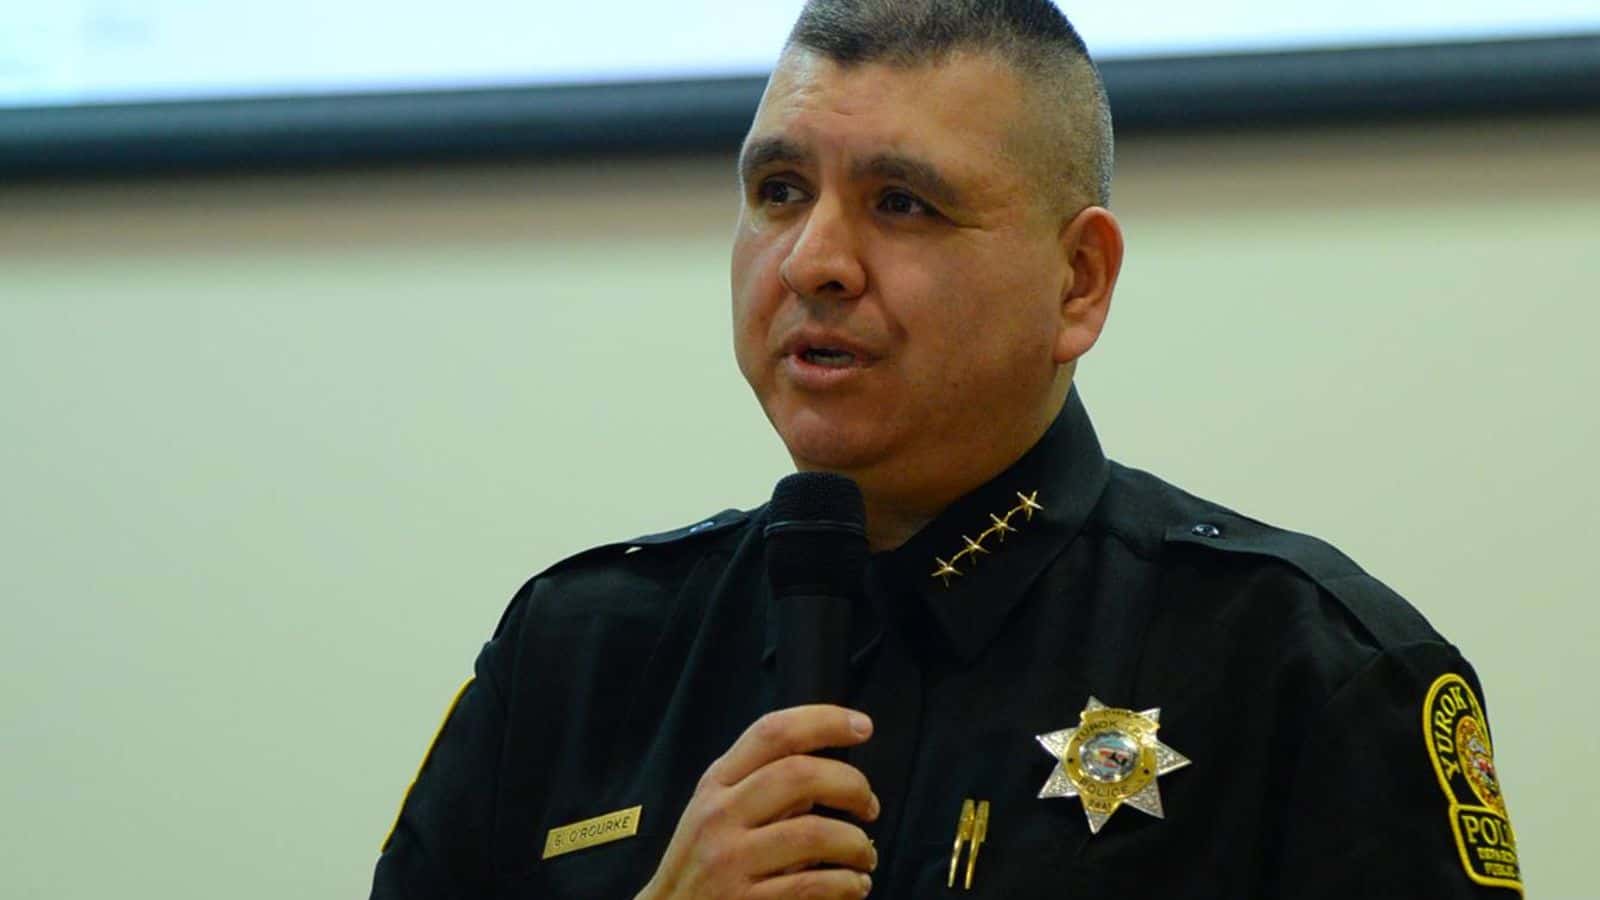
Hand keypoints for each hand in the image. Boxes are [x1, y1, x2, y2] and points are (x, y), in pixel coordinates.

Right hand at [635, 705, 879, 898]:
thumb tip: (829, 773)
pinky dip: (846, 885)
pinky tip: (854, 886)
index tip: (863, 726)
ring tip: (864, 856)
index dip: (824, 721)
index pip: (773, 732)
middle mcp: (719, 816)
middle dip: (851, 785)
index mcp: (716, 783)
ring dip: (855, 843)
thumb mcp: (719, 811)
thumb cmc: (704, 862)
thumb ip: (764, 787)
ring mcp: (729, 861)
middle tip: (870, 806)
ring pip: (813, 833)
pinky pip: (812, 886)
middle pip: (799, 775)